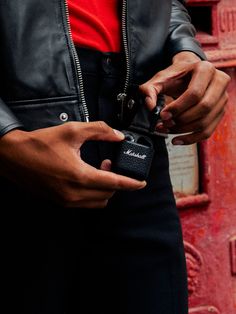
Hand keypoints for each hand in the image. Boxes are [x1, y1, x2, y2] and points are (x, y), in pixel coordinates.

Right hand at [0, 122, 145, 207]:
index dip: (131, 183)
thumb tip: (118, 135)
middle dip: (116, 181)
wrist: (13, 156)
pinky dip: (93, 193)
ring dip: (105, 188)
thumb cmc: (40, 143)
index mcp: (79, 176)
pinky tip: (87, 177)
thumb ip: (99, 131)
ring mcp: (66, 201)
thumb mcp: (72, 131)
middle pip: (108, 194)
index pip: (114, 183)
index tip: (141, 183)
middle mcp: (74, 193)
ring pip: (98, 202)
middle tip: (110, 162)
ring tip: (99, 169)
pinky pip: (85, 203)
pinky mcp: (60, 202)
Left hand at [139, 51, 230, 144]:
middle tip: (165, 124)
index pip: (195, 93)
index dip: (178, 107)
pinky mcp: (220, 112)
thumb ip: (149, 89)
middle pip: (203, 108)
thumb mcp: (160, 78)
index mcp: (205, 69)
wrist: (189, 74)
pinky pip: (207, 131)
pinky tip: (177, 139)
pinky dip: (191, 139)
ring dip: (183, 131)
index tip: (163, 115)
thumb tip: (150, 106)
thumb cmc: (176, 75)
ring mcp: (222, 98)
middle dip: (181, 120)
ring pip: (205, 122)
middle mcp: (218, 82)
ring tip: (167, 129)